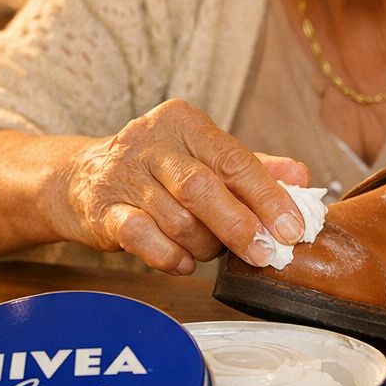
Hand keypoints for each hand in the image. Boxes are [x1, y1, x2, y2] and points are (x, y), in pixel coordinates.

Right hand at [50, 99, 309, 274]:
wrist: (83, 178)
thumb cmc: (161, 169)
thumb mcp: (207, 157)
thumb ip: (254, 167)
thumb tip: (302, 178)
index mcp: (185, 123)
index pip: (234, 159)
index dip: (267, 196)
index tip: (292, 228)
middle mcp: (151, 142)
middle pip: (202, 188)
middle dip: (240, 227)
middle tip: (266, 254)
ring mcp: (123, 175)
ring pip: (176, 220)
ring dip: (204, 245)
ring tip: (212, 251)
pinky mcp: (101, 209)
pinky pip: (143, 239)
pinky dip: (170, 257)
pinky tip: (184, 262)